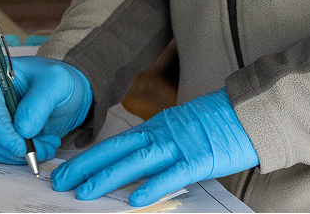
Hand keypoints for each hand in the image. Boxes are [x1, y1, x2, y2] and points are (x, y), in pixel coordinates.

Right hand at [0, 55, 92, 164]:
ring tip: (46, 146)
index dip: (1, 130)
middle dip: (12, 146)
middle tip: (42, 149)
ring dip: (15, 154)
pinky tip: (37, 147)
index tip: (21, 148)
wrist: (61, 93)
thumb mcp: (56, 83)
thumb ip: (39, 104)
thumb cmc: (56, 81)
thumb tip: (22, 130)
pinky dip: (14, 156)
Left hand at [51, 88, 257, 207]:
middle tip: (59, 182)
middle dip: (86, 167)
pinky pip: (172, 175)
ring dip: (108, 177)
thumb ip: (161, 143)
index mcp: (157, 127)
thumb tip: (139, 166)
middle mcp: (161, 134)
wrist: (250, 110)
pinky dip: (152, 186)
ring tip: (84, 192)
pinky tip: (135, 198)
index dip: (88, 157)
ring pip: (136, 162)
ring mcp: (179, 145)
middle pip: (116, 150)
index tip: (66, 170)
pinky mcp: (199, 159)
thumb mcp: (182, 128)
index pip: (115, 143)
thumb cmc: (219, 122)